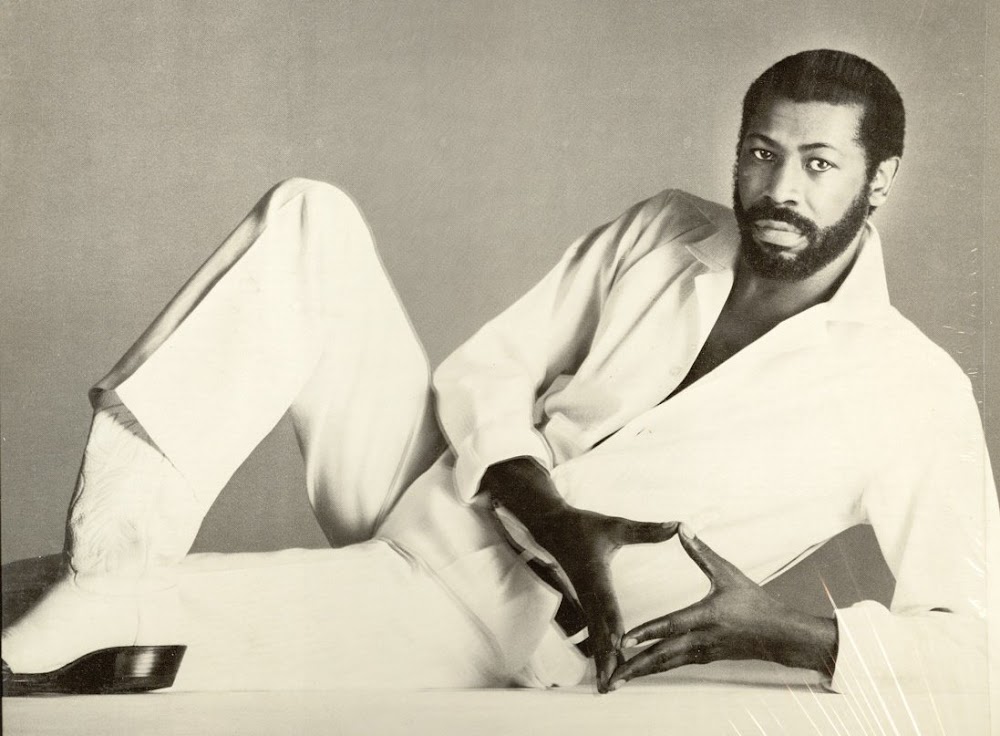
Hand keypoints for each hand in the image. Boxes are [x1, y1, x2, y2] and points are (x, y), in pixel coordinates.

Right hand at [530, 505, 678, 691]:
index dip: (614, 626)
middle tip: (612, 685)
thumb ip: (646, 531)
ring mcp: (584, 601)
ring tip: (607, 688)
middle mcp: (589, 595)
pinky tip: (605, 668)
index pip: (608, 606)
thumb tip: (677, 525)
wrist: (552, 528)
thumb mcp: (615, 526)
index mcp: (597, 578)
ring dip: (601, 661)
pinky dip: (598, 651)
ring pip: (593, 636)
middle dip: (606, 659)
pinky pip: (591, 631)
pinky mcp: (583, 603)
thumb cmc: (584, 526)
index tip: (620, 646)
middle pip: (599, 632)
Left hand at [608, 524, 837, 689]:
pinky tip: (639, 672)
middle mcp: (702, 639)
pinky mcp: (704, 658)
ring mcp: (702, 652)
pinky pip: (674, 665)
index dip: (647, 632)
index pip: (671, 625)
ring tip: (616, 681)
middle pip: (663, 655)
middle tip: (610, 677)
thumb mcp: (728, 573)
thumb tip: (681, 527)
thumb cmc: (754, 602)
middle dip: (635, 666)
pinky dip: (654, 669)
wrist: (779, 635)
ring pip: (665, 664)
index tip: (624, 640)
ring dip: (641, 672)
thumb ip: (701, 552)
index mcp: (706, 616)